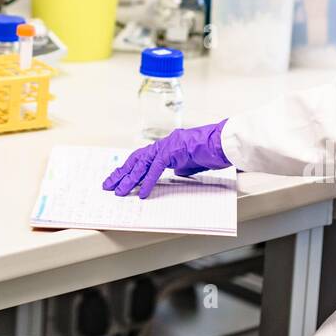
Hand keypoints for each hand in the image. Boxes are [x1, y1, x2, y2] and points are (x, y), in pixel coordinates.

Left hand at [102, 120, 230, 198]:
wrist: (226, 142)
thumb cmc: (214, 151)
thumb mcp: (193, 163)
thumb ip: (182, 166)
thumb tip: (175, 173)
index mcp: (168, 146)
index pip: (143, 158)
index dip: (129, 169)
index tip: (118, 179)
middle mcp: (165, 143)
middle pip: (137, 159)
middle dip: (122, 173)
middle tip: (109, 185)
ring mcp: (169, 145)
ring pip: (143, 163)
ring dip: (130, 178)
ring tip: (120, 191)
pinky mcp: (175, 150)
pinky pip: (157, 167)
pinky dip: (149, 180)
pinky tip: (142, 192)